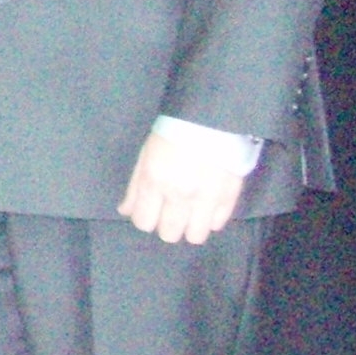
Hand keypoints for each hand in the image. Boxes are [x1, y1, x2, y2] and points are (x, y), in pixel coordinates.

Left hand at [115, 123, 248, 244]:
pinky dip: (211, 219)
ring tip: (191, 212)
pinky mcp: (230, 196)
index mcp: (155, 181)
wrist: (212, 118)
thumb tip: (125, 212)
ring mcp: (207, 198)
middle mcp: (180, 194)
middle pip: (169, 234)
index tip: (151, 210)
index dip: (145, 218)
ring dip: (191, 227)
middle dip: (167, 226)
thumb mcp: (146, 155)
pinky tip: (208, 204)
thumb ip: (135, 187)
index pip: (144, 222)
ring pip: (195, 236)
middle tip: (171, 211)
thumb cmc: (173, 133)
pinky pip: (218, 224)